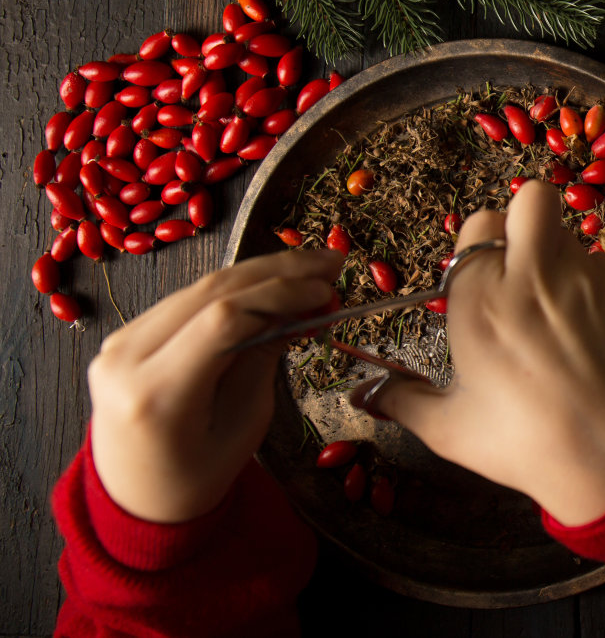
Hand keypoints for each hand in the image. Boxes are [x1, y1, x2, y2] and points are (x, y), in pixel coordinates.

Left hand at [87, 250, 341, 523]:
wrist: (137, 497)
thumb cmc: (197, 475)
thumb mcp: (245, 423)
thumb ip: (265, 357)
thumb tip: (303, 306)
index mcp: (156, 394)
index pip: (223, 319)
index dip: (281, 293)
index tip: (327, 288)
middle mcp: (126, 359)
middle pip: (211, 292)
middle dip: (277, 271)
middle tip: (331, 262)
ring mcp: (118, 343)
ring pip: (199, 288)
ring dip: (259, 273)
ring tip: (311, 268)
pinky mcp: (125, 335)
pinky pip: (187, 300)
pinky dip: (233, 288)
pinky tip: (271, 284)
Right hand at [360, 181, 604, 527]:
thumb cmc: (520, 444)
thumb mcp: (447, 428)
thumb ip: (400, 400)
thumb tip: (362, 393)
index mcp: (480, 301)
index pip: (477, 226)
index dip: (480, 248)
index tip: (483, 281)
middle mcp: (531, 276)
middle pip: (530, 198)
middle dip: (523, 220)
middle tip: (521, 263)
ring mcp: (583, 278)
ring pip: (567, 232)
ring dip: (556, 255)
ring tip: (553, 306)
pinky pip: (599, 262)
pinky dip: (588, 282)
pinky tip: (584, 326)